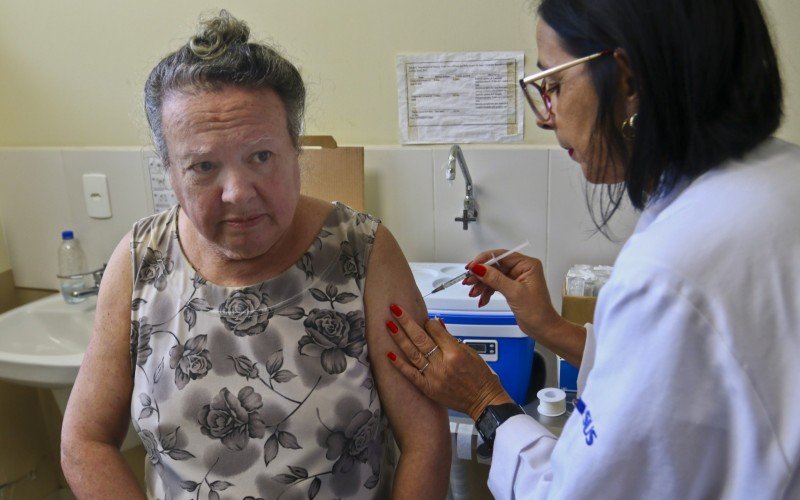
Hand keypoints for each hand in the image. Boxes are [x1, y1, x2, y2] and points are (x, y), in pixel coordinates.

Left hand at [385, 304, 512, 420]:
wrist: (483, 401)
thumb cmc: (480, 377)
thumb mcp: (470, 352)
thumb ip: (450, 339)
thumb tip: (436, 324)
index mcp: (455, 352)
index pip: (435, 330)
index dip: (427, 322)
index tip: (423, 319)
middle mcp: (443, 363)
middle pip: (420, 338)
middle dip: (406, 321)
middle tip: (395, 309)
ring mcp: (434, 377)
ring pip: (412, 353)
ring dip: (399, 338)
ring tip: (389, 325)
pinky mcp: (428, 388)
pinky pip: (411, 375)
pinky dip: (399, 365)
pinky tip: (389, 354)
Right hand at [464, 250, 563, 343]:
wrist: (543, 328)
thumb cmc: (537, 311)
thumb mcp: (514, 293)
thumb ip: (495, 279)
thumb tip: (479, 268)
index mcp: (527, 265)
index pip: (501, 255)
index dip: (484, 260)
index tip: (471, 267)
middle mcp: (521, 269)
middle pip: (494, 266)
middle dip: (480, 274)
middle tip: (468, 281)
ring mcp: (516, 278)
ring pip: (492, 276)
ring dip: (481, 285)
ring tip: (473, 293)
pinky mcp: (511, 288)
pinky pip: (495, 285)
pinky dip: (487, 292)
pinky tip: (482, 300)